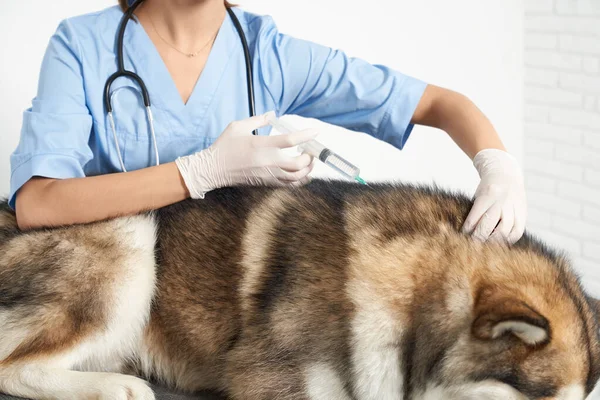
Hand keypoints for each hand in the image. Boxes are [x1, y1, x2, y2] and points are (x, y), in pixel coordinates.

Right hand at [175, 111, 316, 198]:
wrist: (213, 170)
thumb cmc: (225, 146)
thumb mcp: (238, 126)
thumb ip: (258, 120)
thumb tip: (272, 115)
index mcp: (262, 145)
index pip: (290, 140)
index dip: (305, 135)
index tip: (315, 131)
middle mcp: (268, 162)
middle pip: (298, 163)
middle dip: (309, 157)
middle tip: (311, 150)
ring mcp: (268, 175)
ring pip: (296, 177)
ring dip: (307, 170)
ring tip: (309, 162)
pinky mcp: (267, 183)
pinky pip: (289, 185)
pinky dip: (300, 180)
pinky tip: (302, 173)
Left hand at [462, 149, 526, 243]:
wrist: (506, 173)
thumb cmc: (487, 188)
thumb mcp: (479, 194)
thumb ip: (475, 211)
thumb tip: (467, 233)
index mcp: (488, 194)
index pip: (476, 216)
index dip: (469, 230)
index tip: (462, 238)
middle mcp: (502, 200)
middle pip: (490, 224)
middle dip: (480, 237)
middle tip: (473, 246)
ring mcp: (514, 206)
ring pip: (505, 229)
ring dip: (495, 241)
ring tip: (487, 247)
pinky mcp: (523, 212)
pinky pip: (518, 231)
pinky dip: (509, 240)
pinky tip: (501, 243)